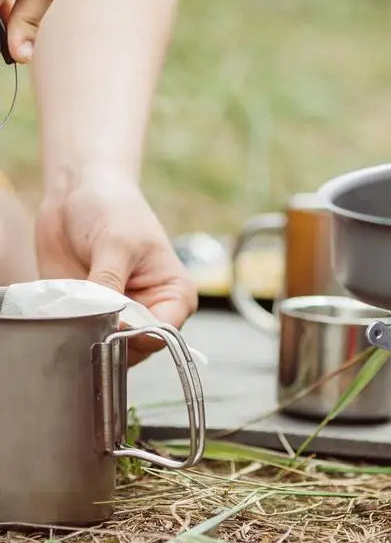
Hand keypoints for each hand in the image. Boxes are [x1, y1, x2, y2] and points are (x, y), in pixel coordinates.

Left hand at [35, 170, 197, 364]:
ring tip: (75, 310)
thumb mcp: (116, 243)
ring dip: (89, 336)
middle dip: (112, 339)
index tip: (111, 324)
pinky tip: (64, 312)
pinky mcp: (91, 316)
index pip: (164, 334)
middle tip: (88, 319)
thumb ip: (110, 283)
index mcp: (175, 295)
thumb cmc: (114, 208)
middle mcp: (151, 311)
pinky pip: (82, 339)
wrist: (79, 193)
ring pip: (109, 349)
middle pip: (137, 348)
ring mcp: (121, 316)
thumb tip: (103, 319)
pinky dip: (70, 333)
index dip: (137, 335)